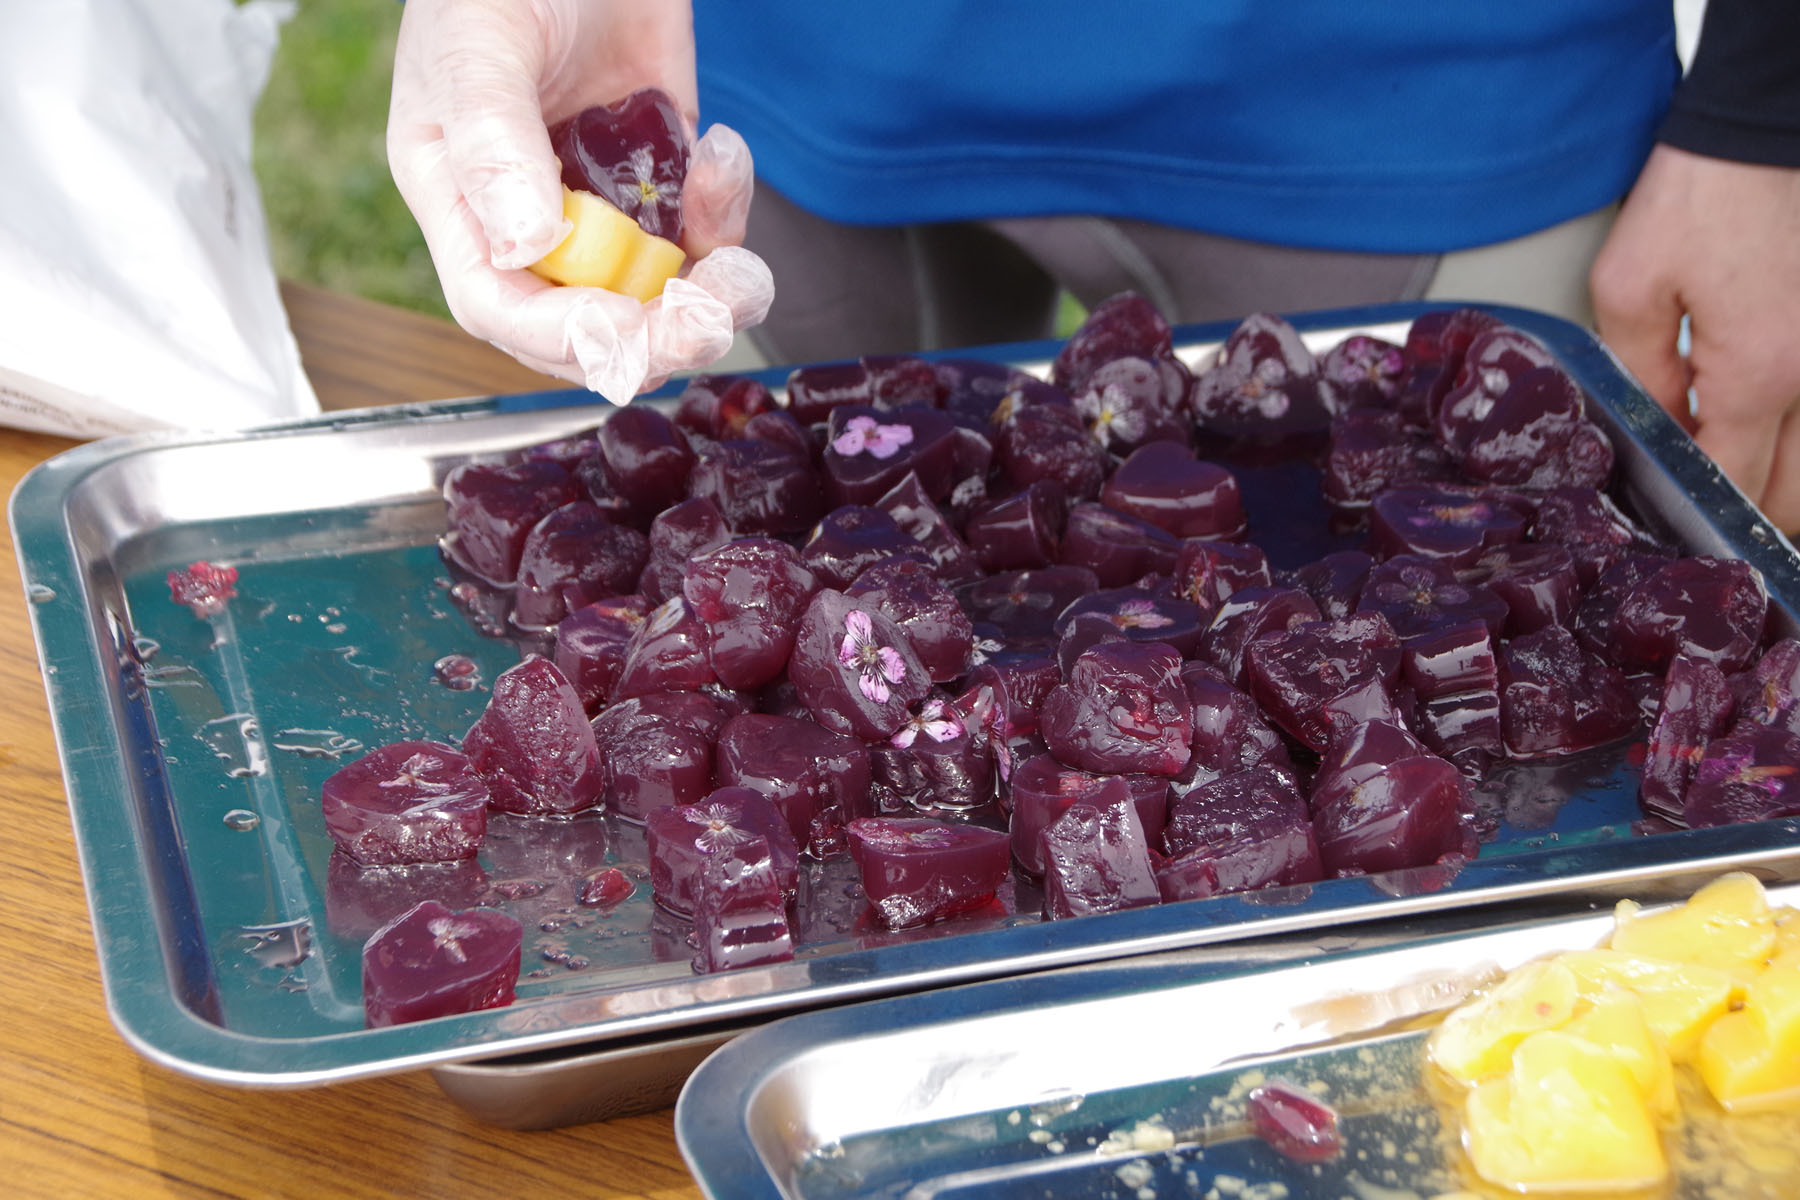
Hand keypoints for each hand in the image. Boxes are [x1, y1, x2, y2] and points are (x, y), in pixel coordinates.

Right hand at [388, 0, 771, 402]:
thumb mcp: (480, 44)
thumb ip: (492, 142)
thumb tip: (524, 243)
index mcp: (463, 202)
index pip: (501, 305)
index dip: (562, 334)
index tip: (625, 326)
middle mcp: (533, 219)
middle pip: (589, 325)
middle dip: (654, 340)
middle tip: (708, 320)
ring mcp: (604, 203)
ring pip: (659, 299)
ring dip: (711, 298)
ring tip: (741, 267)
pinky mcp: (664, 178)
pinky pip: (704, 234)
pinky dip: (727, 213)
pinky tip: (724, 151)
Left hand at [1591, 144, 1799, 531]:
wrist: (1761, 131)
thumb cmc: (1698, 199)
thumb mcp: (1631, 289)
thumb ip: (1642, 376)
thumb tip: (1657, 432)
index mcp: (1759, 376)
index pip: (1732, 487)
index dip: (1691, 514)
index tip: (1658, 515)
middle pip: (1791, 498)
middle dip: (1741, 514)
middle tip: (1690, 508)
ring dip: (1778, 484)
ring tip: (1723, 475)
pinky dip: (1795, 442)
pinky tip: (1753, 431)